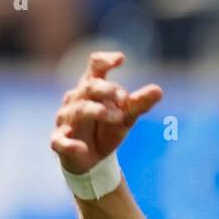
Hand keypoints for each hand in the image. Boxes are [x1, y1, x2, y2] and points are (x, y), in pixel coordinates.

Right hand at [50, 51, 162, 174]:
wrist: (92, 159)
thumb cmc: (107, 129)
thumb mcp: (126, 116)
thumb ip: (139, 103)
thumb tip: (159, 90)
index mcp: (91, 88)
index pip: (95, 67)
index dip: (105, 60)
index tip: (121, 59)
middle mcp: (76, 99)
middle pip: (89, 87)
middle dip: (106, 89)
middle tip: (124, 97)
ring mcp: (66, 119)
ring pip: (78, 110)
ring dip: (97, 111)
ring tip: (118, 117)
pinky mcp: (59, 141)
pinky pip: (61, 141)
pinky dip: (71, 144)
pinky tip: (82, 148)